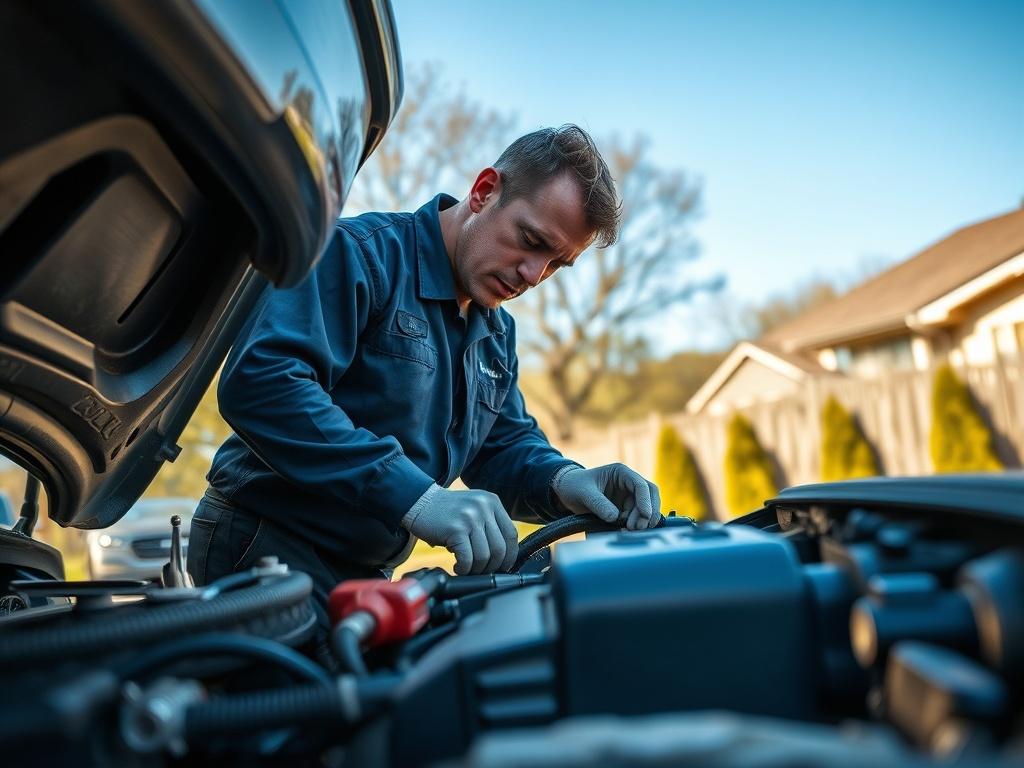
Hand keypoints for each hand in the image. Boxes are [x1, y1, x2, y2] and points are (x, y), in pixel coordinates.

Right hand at [401, 486, 518, 574]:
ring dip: (476, 569)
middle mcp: (484, 507)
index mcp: (492, 502)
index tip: (503, 566)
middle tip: (481, 571)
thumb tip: (501, 556)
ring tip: (466, 569)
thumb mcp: (473, 509)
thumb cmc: (445, 511)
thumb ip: (488, 524)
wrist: (418, 501)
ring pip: (484, 556)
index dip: (509, 555)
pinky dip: (464, 568)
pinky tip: (458, 567)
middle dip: (492, 566)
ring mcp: (470, 517)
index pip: (511, 534)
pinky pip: (467, 558)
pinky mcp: (456, 529)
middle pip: (500, 548)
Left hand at [552, 463, 661, 529]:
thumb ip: (599, 504)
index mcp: (621, 473)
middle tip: (637, 528)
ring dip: (642, 521)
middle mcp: (628, 484)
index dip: (645, 500)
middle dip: (648, 512)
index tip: (645, 515)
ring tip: (629, 531)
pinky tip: (625, 531)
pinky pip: (636, 517)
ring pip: (645, 508)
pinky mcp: (625, 509)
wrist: (566, 492)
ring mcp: (628, 497)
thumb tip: (615, 518)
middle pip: (650, 496)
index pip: (640, 485)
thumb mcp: (584, 493)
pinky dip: (635, 525)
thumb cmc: (575, 486)